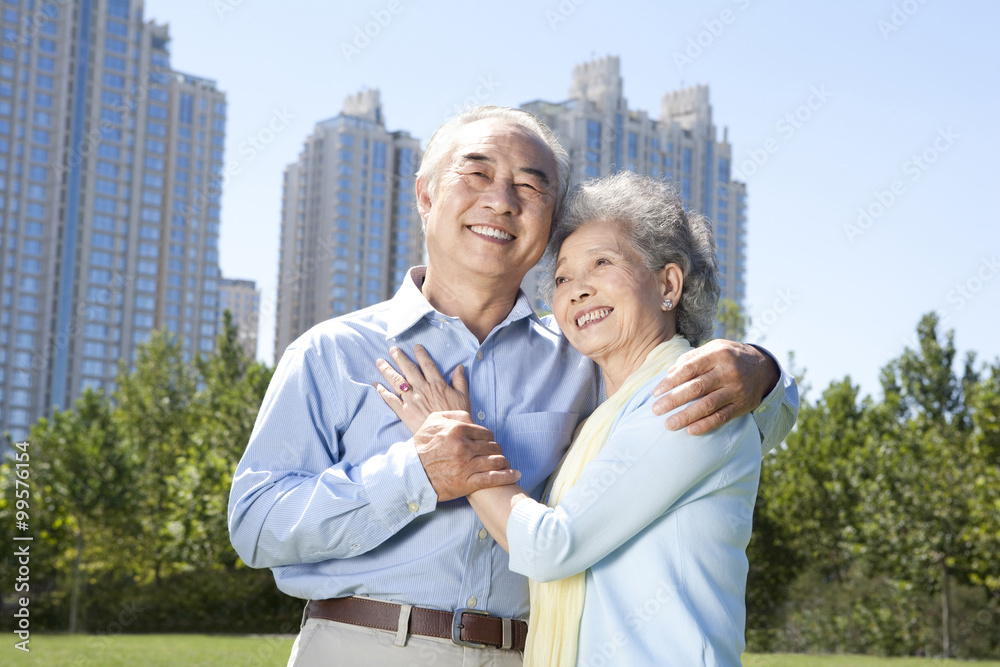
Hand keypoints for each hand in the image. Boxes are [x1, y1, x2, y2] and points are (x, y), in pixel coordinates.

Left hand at [375, 345, 471, 433]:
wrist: (447, 437)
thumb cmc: (457, 418)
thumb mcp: (463, 398)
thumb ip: (460, 381)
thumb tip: (459, 367)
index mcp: (437, 385)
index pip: (427, 365)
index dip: (421, 354)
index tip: (416, 347)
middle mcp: (422, 389)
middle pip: (409, 370)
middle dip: (399, 358)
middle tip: (392, 349)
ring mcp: (412, 400)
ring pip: (397, 382)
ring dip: (387, 370)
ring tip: (380, 362)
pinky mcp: (404, 412)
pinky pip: (391, 400)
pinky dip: (383, 392)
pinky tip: (376, 385)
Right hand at [412, 411, 520, 501]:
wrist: (410, 473)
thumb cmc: (420, 447)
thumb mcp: (433, 422)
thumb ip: (454, 415)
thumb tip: (471, 418)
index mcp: (457, 430)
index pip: (485, 432)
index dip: (489, 438)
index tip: (488, 443)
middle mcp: (464, 446)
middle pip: (492, 446)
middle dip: (496, 450)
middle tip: (496, 453)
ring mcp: (466, 465)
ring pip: (495, 461)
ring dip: (503, 462)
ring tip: (506, 464)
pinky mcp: (467, 482)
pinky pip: (493, 478)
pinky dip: (507, 476)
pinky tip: (515, 475)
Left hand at [651, 340, 778, 434]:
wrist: (763, 367)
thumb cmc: (729, 357)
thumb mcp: (713, 348)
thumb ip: (691, 358)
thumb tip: (669, 372)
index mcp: (718, 354)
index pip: (689, 369)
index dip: (670, 381)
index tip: (656, 393)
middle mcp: (728, 372)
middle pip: (696, 388)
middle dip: (673, 400)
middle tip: (655, 410)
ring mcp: (736, 390)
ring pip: (708, 405)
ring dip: (686, 416)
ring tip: (669, 424)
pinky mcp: (742, 405)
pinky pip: (722, 417)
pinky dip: (706, 425)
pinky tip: (691, 431)